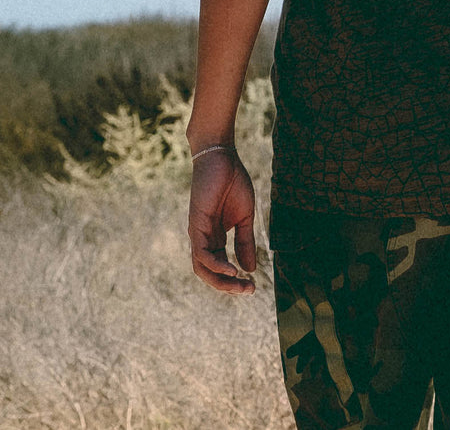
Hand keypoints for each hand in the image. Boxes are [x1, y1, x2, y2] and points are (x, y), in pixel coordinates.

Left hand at [187, 148, 258, 294]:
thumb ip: (245, 242)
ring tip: (241, 284)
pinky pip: (202, 253)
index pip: (221, 267)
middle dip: (228, 286)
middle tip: (249, 291)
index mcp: (215, 237)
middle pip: (209, 273)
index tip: (254, 286)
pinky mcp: (196, 224)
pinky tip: (232, 269)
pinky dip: (216, 265)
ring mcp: (198, 232)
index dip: (235, 280)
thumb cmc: (233, 182)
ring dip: (221, 281)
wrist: (222, 157)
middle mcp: (203, 238)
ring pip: (202, 268)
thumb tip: (250, 269)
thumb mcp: (245, 217)